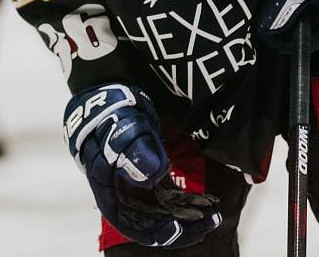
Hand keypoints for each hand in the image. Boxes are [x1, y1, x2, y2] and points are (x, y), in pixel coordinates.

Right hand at [63, 84, 220, 247]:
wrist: (109, 88)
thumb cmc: (110, 106)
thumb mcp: (119, 121)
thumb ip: (131, 145)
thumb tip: (150, 173)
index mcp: (105, 183)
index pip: (128, 220)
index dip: (154, 230)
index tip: (180, 227)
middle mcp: (119, 189)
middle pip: (147, 221)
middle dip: (178, 226)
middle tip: (209, 222)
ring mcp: (133, 181)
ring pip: (159, 210)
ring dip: (184, 216)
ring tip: (213, 215)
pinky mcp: (146, 172)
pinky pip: (165, 195)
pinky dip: (183, 201)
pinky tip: (204, 200)